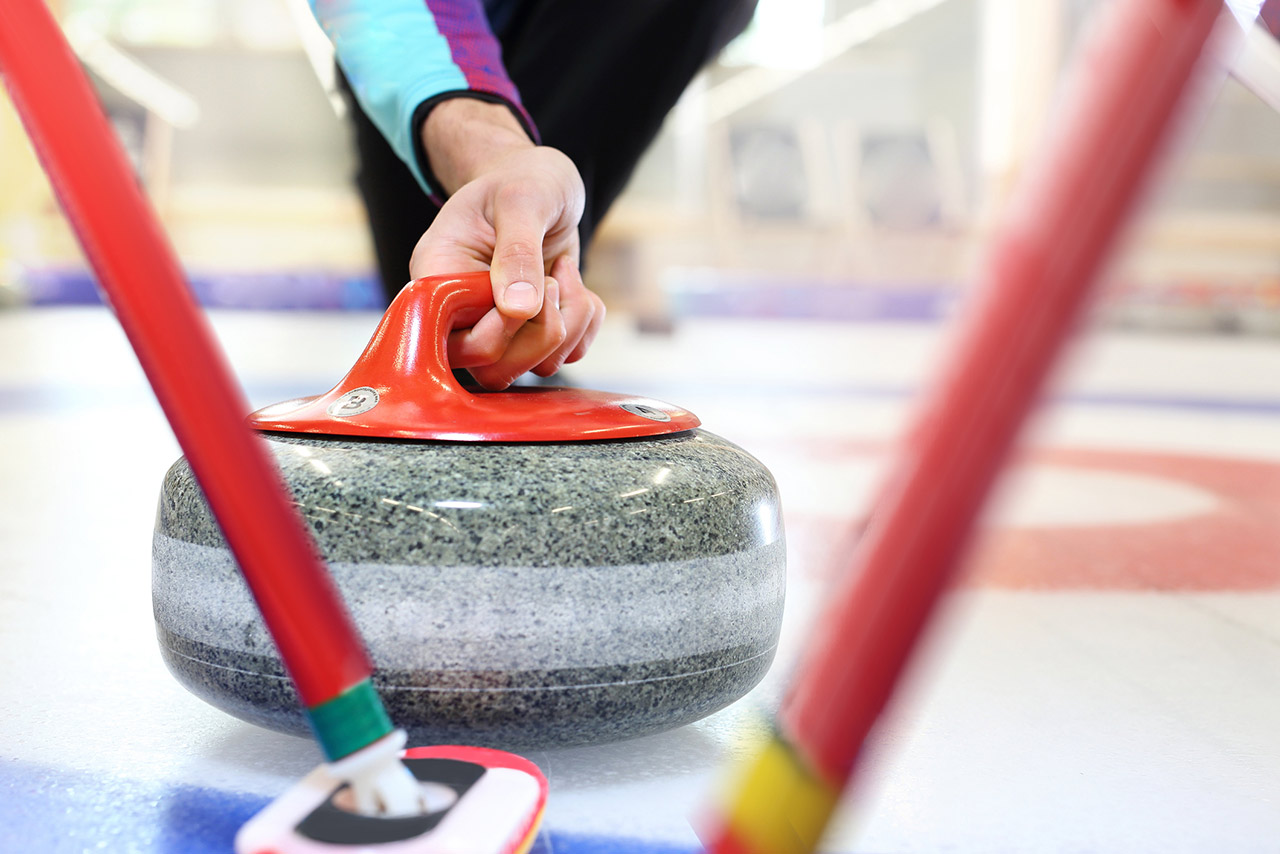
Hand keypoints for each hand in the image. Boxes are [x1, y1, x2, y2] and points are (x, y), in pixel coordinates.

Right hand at [409, 99, 604, 389]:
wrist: (540, 180)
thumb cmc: (522, 179)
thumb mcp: (521, 199)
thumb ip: (518, 251)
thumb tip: (518, 309)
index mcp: (438, 278)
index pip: (452, 341)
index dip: (498, 328)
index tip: (530, 285)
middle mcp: (461, 313)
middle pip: (493, 369)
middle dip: (541, 331)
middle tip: (552, 279)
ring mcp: (498, 328)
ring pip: (534, 367)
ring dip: (569, 322)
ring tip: (563, 271)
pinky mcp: (534, 333)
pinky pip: (566, 355)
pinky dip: (584, 322)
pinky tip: (573, 283)